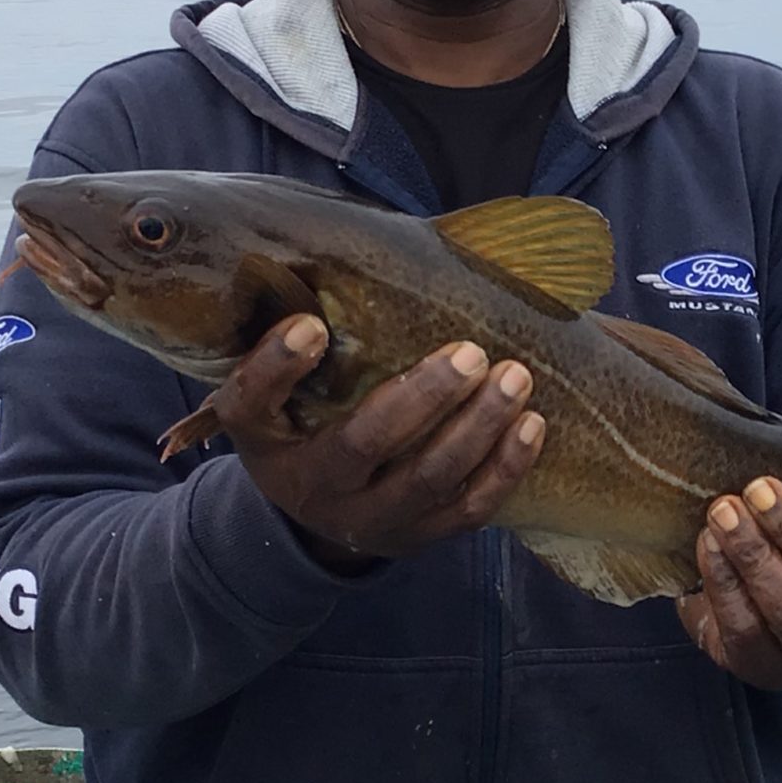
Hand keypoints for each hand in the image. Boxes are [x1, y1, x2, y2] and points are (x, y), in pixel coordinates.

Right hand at [209, 315, 545, 567]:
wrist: (319, 509)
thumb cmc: (304, 420)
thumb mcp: (280, 388)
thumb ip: (302, 333)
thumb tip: (343, 246)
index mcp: (265, 439)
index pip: (251, 404)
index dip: (275, 367)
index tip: (309, 325)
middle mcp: (311, 486)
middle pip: (362, 445)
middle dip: (420, 398)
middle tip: (469, 352)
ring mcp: (368, 518)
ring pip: (427, 480)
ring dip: (478, 428)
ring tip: (516, 376)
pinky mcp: (417, 536)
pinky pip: (467, 510)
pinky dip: (504, 468)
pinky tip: (531, 424)